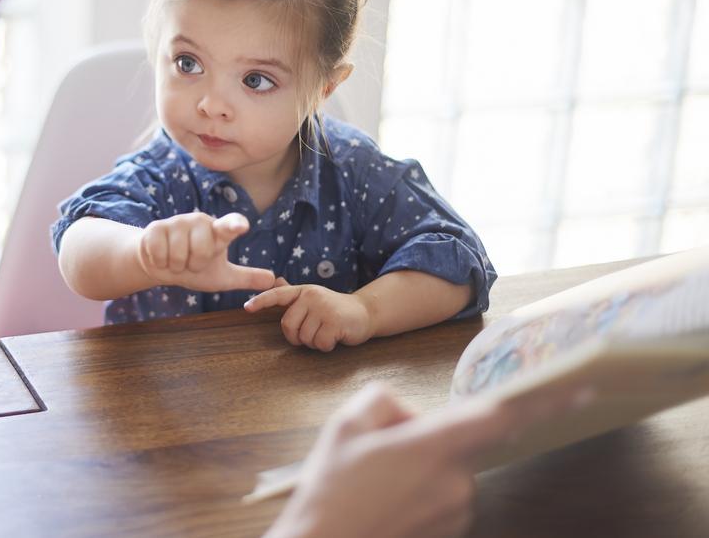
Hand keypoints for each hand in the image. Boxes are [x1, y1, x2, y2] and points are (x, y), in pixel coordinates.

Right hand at [136, 212, 274, 291]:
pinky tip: (161, 257)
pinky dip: (160, 262)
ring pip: (178, 254)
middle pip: (201, 251)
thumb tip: (274, 280)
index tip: (242, 226)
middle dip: (194, 265)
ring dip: (176, 265)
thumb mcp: (221, 276)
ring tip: (175, 260)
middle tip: (190, 262)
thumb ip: (246, 277)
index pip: (230, 225)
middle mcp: (199, 221)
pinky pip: (159, 253)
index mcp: (218, 231)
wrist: (160, 264)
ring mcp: (177, 222)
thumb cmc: (193, 267)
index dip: (235, 225)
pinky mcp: (156, 228)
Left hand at [244, 280, 372, 350]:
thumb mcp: (313, 298)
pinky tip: (335, 337)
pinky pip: (319, 344)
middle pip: (288, 325)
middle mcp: (311, 296)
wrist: (364, 312)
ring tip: (326, 332)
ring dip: (314, 342)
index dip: (261, 301)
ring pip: (304, 337)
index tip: (247, 308)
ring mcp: (323, 308)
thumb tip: (275, 281)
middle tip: (313, 333)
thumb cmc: (334, 309)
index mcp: (303, 291)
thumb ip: (294, 294)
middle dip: (298, 337)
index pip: (277, 295)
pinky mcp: (335, 322)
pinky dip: (326, 346)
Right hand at [266, 383, 584, 537]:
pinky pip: (443, 499)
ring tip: (374, 486)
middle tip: (376, 455)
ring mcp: (455, 513)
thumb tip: (410, 414)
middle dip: (426, 439)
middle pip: (458, 442)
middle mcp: (455, 482)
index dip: (545, 401)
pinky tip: (383, 503)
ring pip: (449, 472)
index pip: (500, 416)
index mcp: (433, 448)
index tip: (583, 389)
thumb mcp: (343, 427)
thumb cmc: (329, 493)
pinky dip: (419, 494)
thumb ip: (384, 401)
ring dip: (421, 469)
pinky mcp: (449, 533)